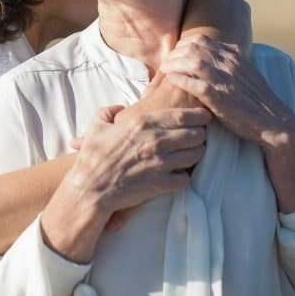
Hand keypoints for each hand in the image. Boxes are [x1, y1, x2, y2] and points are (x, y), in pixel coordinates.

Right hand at [69, 104, 210, 213]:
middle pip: (195, 134)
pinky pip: (186, 178)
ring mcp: (160, 163)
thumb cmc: (92, 156)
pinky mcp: (160, 184)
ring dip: (197, 153)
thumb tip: (120, 108)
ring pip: (196, 154)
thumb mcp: (97, 124)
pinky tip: (179, 174)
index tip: (204, 116)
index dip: (198, 115)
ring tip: (193, 153)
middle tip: (199, 135)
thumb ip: (110, 111)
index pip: (182, 116)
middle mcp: (156, 141)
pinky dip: (185, 176)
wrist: (90, 187)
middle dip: (200, 133)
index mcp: (143, 123)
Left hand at [159, 35, 294, 149]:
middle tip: (166, 62)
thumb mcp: (245, 72)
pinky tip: (170, 80)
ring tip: (165, 69)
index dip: (184, 44)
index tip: (176, 52)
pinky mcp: (219, 97)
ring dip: (174, 64)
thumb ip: (230, 61)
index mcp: (234, 55)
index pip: (201, 40)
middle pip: (193, 48)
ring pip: (191, 62)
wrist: (273, 121)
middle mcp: (229, 63)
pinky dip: (179, 79)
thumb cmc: (256, 100)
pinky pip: (193, 83)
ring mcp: (224, 79)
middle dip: (175, 53)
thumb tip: (217, 52)